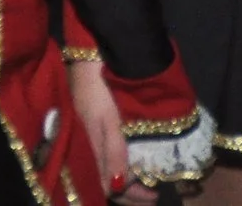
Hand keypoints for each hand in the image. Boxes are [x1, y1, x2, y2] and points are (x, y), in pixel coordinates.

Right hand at [66, 56, 156, 203]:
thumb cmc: (98, 84)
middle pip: (108, 180)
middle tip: (153, 192)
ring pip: (107, 167)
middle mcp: (89, 144)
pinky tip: (132, 156)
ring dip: (125, 177)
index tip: (154, 196)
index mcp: (90, 147)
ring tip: (145, 178)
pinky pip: (106, 151)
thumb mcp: (106, 118)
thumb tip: (118, 187)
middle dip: (129, 191)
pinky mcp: (94, 119)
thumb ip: (112, 151)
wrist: (87, 49)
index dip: (131, 195)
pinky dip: (120, 160)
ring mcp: (91, 131)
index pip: (108, 185)